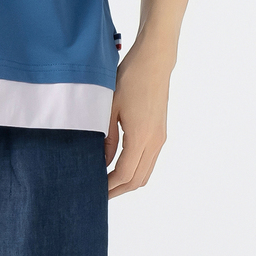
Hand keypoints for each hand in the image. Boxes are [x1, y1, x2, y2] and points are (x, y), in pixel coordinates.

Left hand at [104, 45, 172, 198]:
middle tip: (99, 193)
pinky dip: (136, 170)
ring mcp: (160, 138)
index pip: (124, 174)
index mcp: (141, 137)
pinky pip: (149, 161)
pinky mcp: (161, 132)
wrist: (154, 62)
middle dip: (119, 189)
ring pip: (146, 172)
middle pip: (138, 179)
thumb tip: (103, 161)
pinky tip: (120, 165)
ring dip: (128, 181)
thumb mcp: (110, 107)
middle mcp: (155, 142)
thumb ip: (107, 138)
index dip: (109, 186)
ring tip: (108, 182)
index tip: (94, 190)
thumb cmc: (129, 78)